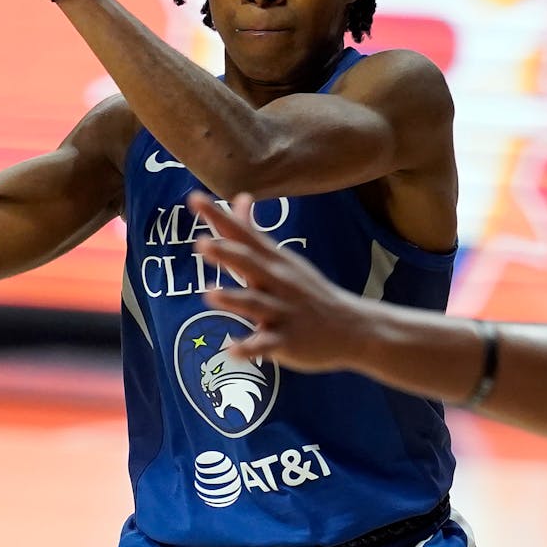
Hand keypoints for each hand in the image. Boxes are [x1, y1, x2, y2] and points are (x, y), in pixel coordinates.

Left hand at [190, 193, 367, 370]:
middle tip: (201, 243)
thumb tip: (239, 197)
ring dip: (233, 298)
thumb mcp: (282, 258)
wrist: (351, 326)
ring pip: (256, 304)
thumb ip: (253, 233)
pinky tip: (231, 349)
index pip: (243, 234)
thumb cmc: (307, 291)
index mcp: (274, 261)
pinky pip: (266, 344)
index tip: (195, 199)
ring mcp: (283, 312)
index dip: (219, 217)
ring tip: (208, 292)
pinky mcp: (287, 341)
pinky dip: (250, 347)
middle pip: (250, 264)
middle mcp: (278, 283)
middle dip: (226, 254)